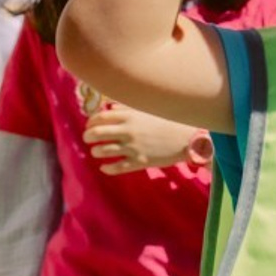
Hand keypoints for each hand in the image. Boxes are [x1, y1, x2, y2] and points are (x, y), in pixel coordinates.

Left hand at [83, 104, 203, 174]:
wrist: (187, 138)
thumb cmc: (168, 121)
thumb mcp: (148, 109)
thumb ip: (127, 107)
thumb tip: (109, 107)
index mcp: (129, 116)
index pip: (99, 117)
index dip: (90, 122)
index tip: (90, 125)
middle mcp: (127, 131)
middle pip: (96, 134)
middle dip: (88, 137)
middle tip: (88, 139)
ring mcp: (132, 147)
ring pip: (102, 151)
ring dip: (95, 151)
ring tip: (97, 151)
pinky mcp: (139, 162)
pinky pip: (116, 168)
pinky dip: (106, 168)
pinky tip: (105, 167)